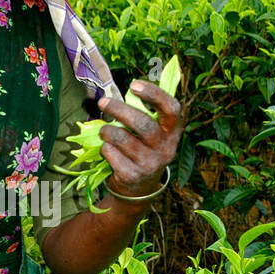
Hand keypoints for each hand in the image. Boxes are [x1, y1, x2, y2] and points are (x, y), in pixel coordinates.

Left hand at [97, 81, 181, 197]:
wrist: (140, 189)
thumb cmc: (143, 150)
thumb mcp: (152, 134)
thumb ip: (144, 115)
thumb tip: (116, 95)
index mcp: (172, 132)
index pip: (171, 109)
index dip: (154, 94)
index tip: (133, 85)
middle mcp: (165, 148)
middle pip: (142, 124)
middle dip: (118, 109)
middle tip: (102, 102)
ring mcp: (150, 164)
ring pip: (122, 138)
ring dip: (108, 131)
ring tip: (104, 131)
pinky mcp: (133, 176)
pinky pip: (111, 154)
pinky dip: (105, 148)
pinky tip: (108, 150)